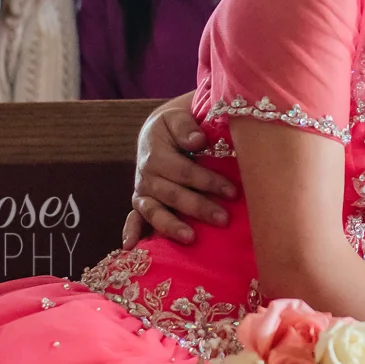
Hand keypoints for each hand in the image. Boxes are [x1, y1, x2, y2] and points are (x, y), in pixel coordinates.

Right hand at [123, 104, 233, 246]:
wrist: (157, 133)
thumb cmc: (175, 126)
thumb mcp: (177, 117)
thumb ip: (186, 127)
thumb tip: (198, 141)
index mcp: (156, 154)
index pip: (185, 171)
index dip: (208, 181)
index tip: (233, 192)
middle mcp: (147, 176)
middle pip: (173, 195)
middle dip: (199, 207)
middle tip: (224, 219)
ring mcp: (143, 192)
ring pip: (154, 212)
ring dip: (172, 226)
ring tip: (191, 238)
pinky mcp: (140, 203)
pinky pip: (134, 219)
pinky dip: (131, 231)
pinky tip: (131, 246)